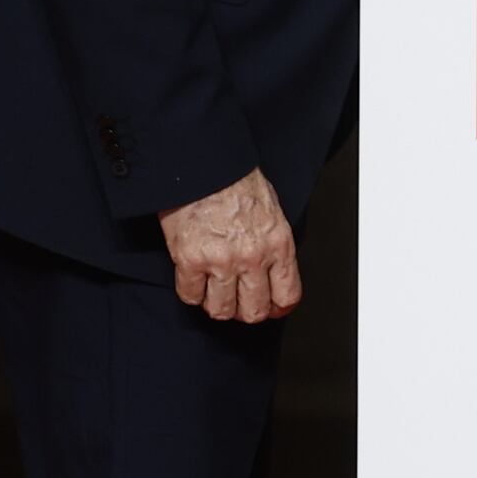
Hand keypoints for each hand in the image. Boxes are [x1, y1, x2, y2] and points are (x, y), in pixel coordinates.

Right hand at [162, 168, 302, 325]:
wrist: (204, 166)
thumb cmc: (236, 183)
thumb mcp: (272, 213)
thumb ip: (275, 246)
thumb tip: (276, 273)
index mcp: (278, 244)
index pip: (287, 295)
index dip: (277, 307)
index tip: (270, 307)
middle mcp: (253, 258)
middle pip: (254, 311)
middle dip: (246, 311)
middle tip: (238, 301)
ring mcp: (221, 261)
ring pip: (221, 310)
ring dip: (217, 304)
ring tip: (214, 291)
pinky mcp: (189, 261)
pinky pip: (190, 296)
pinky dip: (191, 293)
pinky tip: (194, 279)